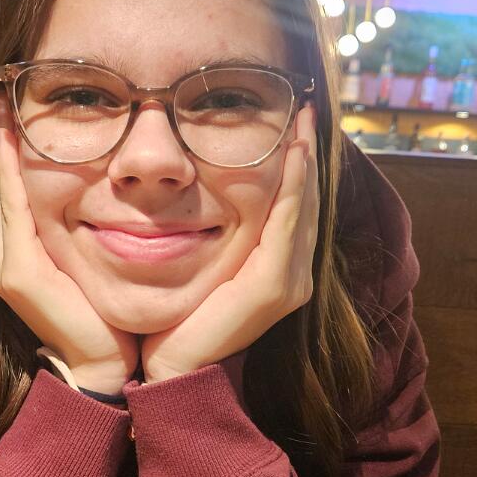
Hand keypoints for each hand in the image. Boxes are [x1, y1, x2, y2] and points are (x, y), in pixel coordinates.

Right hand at [0, 92, 139, 392]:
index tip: (16, 103)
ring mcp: (0, 263)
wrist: (107, 368)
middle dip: (0, 135)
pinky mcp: (13, 273)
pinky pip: (11, 207)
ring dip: (1, 144)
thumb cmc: (107, 317)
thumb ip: (83, 226)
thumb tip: (104, 187)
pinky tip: (13, 137)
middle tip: (6, 88)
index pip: (8, 185)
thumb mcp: (91, 259)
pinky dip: (11, 170)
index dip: (8, 145)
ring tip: (4, 103)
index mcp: (14, 251)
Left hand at [141, 103, 318, 383]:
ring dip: (304, 160)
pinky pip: (286, 223)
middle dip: (305, 152)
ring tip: (301, 120)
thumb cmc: (176, 320)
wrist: (171, 370)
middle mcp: (293, 274)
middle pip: (305, 200)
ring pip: (302, 206)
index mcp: (277, 269)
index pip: (293, 205)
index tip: (290, 120)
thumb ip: (213, 233)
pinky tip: (293, 153)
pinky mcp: (274, 287)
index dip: (296, 163)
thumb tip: (198, 190)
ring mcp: (289, 281)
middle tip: (302, 107)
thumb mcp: (200, 263)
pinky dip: (293, 186)